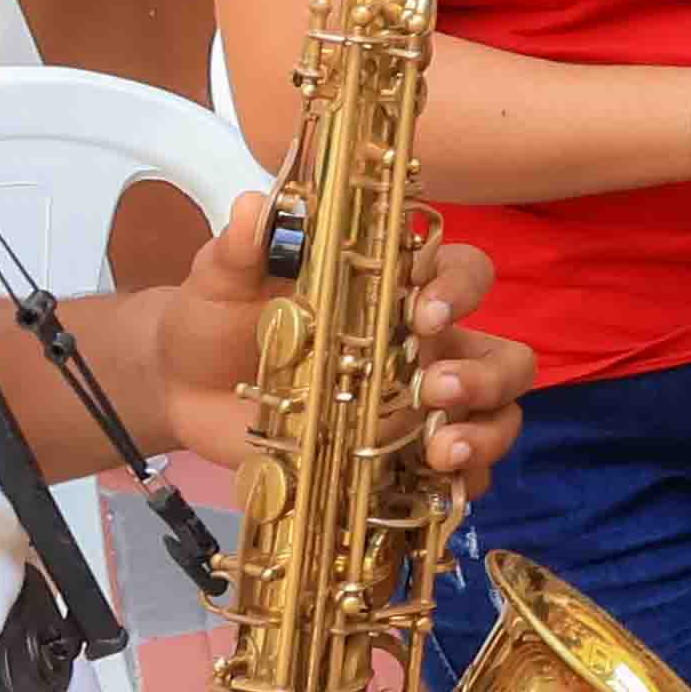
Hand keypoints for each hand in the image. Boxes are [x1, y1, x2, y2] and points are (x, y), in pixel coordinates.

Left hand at [142, 198, 533, 488]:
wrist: (184, 387)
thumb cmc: (217, 319)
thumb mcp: (223, 279)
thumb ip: (241, 247)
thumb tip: (254, 206)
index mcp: (398, 294)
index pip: (465, 275)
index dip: (460, 289)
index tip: (421, 312)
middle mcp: (425, 350)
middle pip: (506, 357)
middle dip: (486, 375)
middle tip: (434, 389)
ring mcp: (419, 409)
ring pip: (499, 416)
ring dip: (486, 433)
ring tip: (440, 452)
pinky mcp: (400, 459)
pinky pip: (462, 477)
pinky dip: (461, 484)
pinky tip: (428, 484)